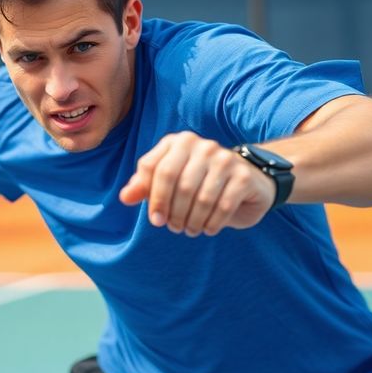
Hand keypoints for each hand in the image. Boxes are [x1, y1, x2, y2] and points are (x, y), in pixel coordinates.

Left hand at [119, 132, 275, 236]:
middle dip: (173, 212)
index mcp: (178, 142)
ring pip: (200, 198)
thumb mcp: (169, 184)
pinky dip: (212, 224)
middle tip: (175, 228)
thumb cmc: (200, 184)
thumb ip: (145, 187)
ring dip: (192, 221)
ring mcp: (224, 158)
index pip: (154, 168)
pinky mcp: (243, 176)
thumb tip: (125, 197)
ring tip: (190, 229)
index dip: (152, 197)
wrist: (247, 184)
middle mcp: (202, 145)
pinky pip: (222, 206)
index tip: (156, 220)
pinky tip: (208, 228)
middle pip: (177, 184)